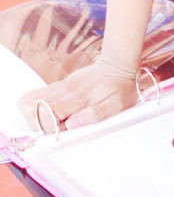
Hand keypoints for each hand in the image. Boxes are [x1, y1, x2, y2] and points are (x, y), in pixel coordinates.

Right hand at [17, 57, 137, 130]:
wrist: (119, 64)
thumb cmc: (120, 87)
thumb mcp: (117, 105)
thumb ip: (95, 115)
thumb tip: (71, 125)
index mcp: (78, 99)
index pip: (47, 114)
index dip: (46, 127)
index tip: (57, 132)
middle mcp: (66, 92)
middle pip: (32, 108)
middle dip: (36, 123)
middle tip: (51, 128)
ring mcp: (62, 87)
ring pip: (31, 99)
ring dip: (33, 114)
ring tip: (47, 121)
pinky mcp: (61, 84)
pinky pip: (38, 93)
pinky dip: (34, 104)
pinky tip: (44, 111)